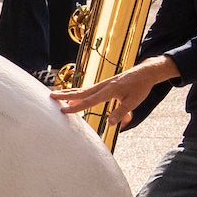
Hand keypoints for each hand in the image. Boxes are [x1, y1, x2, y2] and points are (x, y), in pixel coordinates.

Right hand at [50, 58, 175, 128]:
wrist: (145, 72)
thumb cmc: (140, 87)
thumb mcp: (133, 102)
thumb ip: (121, 112)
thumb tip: (110, 124)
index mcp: (109, 90)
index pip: (89, 101)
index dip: (76, 107)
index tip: (63, 110)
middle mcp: (103, 86)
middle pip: (81, 92)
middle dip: (65, 95)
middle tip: (50, 96)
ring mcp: (102, 84)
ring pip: (82, 90)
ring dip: (68, 93)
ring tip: (55, 95)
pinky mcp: (103, 85)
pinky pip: (87, 90)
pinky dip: (77, 93)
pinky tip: (72, 97)